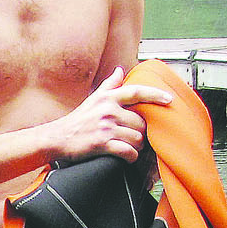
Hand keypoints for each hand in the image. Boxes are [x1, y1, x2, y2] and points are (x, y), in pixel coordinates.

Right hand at [45, 68, 171, 163]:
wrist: (57, 138)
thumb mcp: (93, 99)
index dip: (155, 95)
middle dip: (141, 133)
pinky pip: (128, 151)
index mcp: (108, 98)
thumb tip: (120, 70)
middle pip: (141, 122)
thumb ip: (110, 85)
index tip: (169, 99)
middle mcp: (108, 110)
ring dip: (137, 146)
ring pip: (137, 138)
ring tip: (129, 147)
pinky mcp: (102, 143)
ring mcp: (105, 127)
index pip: (137, 92)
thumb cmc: (77, 120)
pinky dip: (131, 157)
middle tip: (134, 137)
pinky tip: (126, 156)